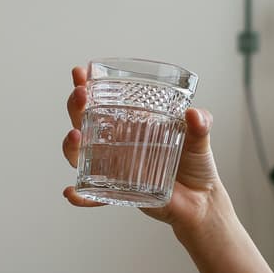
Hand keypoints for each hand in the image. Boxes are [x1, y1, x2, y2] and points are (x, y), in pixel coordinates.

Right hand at [61, 64, 223, 230]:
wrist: (202, 200)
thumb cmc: (196, 164)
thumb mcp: (199, 138)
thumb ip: (200, 124)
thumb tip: (194, 114)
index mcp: (130, 126)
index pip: (102, 102)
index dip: (87, 87)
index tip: (80, 73)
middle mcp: (116, 145)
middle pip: (83, 123)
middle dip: (76, 107)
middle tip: (81, 95)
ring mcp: (114, 169)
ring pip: (80, 157)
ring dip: (71, 146)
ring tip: (75, 136)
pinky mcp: (120, 194)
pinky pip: (93, 197)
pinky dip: (80, 196)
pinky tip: (71, 192)